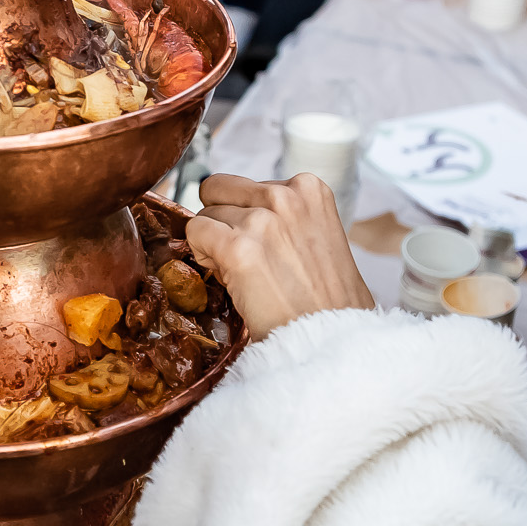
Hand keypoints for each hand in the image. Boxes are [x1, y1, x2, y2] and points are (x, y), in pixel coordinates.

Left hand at [185, 172, 375, 340]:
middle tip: (246, 258)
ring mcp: (261, 220)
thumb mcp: (321, 237)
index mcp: (309, 188)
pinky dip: (201, 254)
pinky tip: (228, 277)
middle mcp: (286, 196)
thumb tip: (242, 214)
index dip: (248, 216)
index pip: (251, 185)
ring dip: (213, 242)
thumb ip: (288, 217)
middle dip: (225, 221)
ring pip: (205, 214)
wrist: (331, 340)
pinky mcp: (237, 248)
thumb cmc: (331, 302)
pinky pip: (195, 233)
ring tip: (243, 273)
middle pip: (221, 191)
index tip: (265, 247)